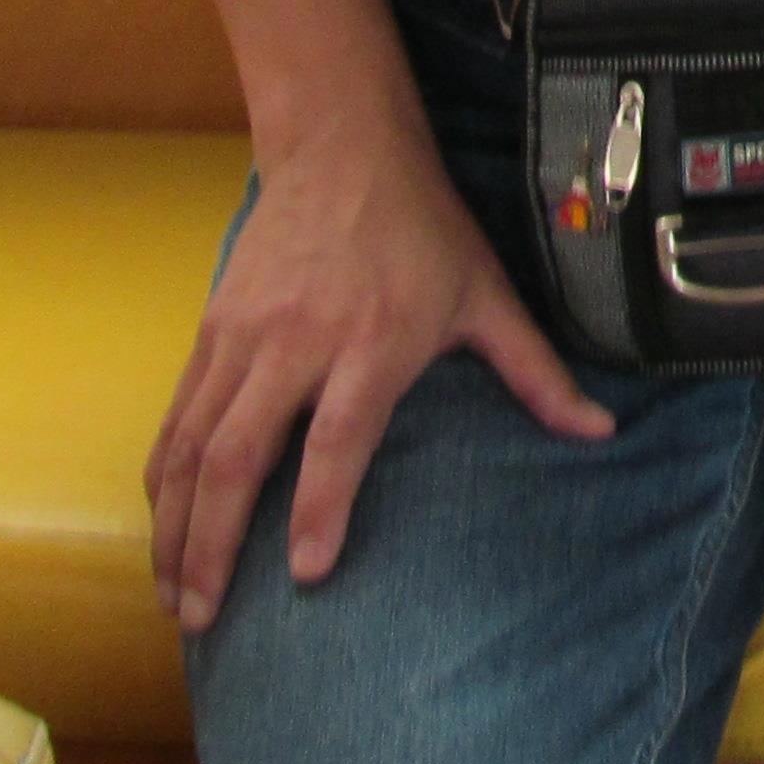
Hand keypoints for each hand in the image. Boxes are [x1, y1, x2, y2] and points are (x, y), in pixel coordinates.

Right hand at [145, 125, 612, 631]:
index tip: (305, 572)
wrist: (342, 147)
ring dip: (175, 525)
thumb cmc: (424, 228)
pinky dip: (162, 477)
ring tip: (171, 595)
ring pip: (191, 444)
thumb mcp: (487, 295)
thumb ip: (537, 371)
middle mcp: (298, 342)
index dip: (320, 506)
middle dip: (214, 543)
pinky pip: (175, 416)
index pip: (337, 437)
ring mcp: (243, 336)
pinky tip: (163, 526)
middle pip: (238, 454)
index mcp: (373, 340)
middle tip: (201, 616)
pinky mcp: (211, 329)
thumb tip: (602, 431)